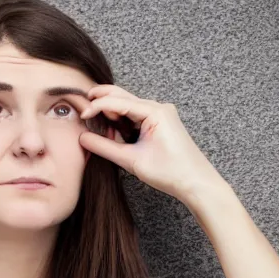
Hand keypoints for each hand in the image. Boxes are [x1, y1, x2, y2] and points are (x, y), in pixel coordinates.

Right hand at [79, 84, 225, 202]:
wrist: (196, 182)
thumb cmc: (170, 171)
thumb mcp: (132, 160)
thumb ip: (105, 147)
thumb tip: (83, 139)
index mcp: (154, 111)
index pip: (118, 101)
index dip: (97, 106)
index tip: (82, 115)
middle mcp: (159, 107)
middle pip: (124, 96)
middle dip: (102, 99)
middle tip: (83, 103)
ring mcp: (161, 114)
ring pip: (129, 105)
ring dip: (112, 110)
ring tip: (95, 119)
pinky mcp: (161, 123)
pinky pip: (137, 114)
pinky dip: (123, 119)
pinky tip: (112, 127)